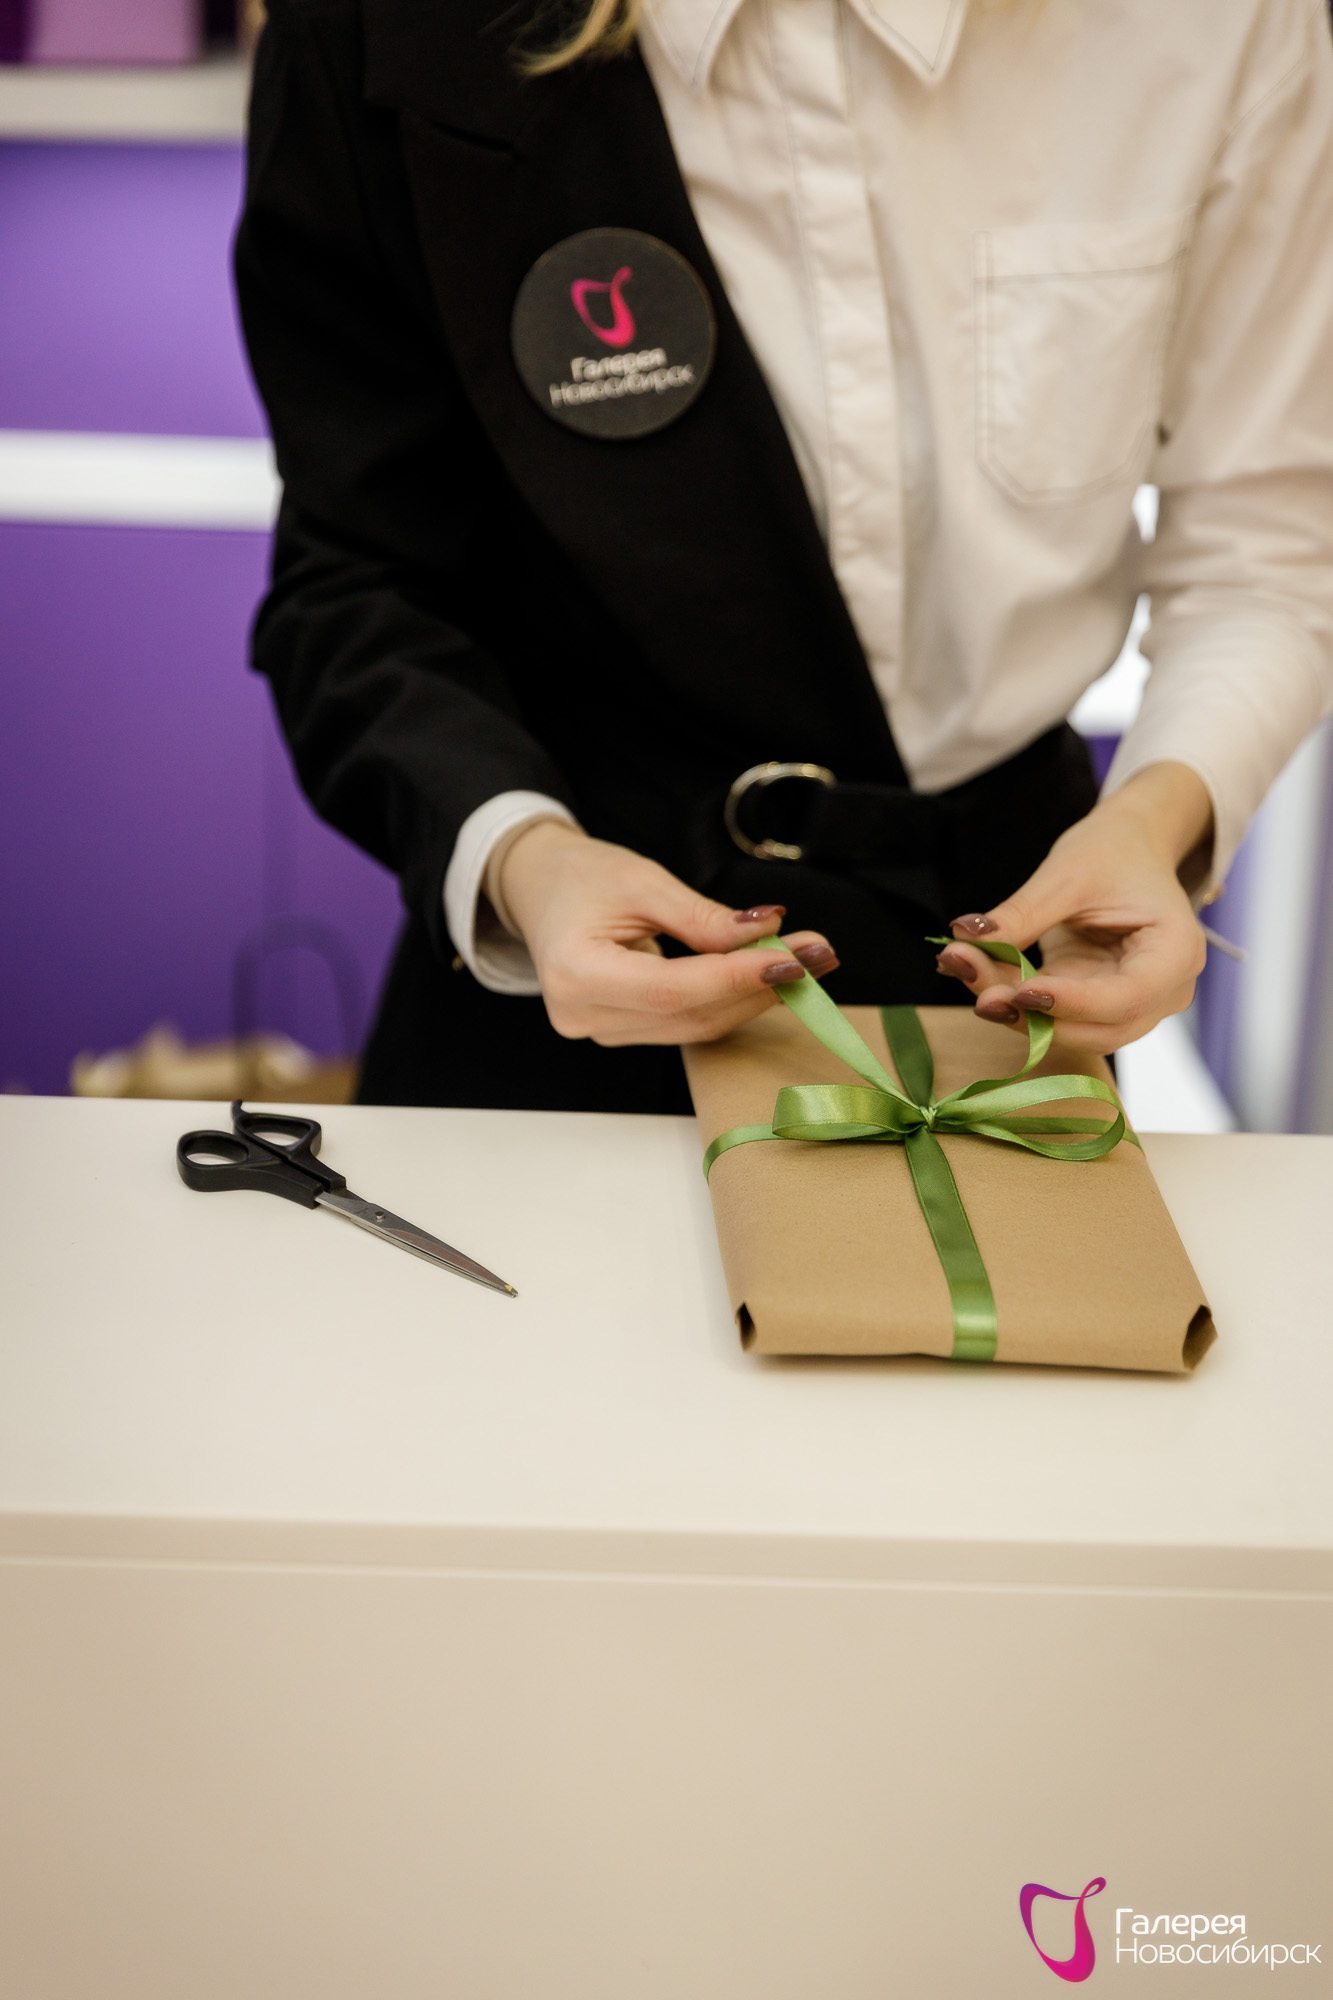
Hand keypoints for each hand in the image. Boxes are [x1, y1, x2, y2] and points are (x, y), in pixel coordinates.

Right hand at [498, 821, 838, 1045]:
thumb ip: (704, 917)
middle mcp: (584, 1015)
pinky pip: (686, 1024)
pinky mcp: (620, 1031)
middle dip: (761, 987)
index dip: (739, 977)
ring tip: (806, 962)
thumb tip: (769, 933)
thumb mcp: (643, 880)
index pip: (674, 989)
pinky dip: (731, 1001)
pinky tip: (768, 977)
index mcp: (576, 973)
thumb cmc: (581, 877)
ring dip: (755, 997)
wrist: (539, 889)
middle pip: (692, 1015)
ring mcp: (600, 1031)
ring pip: (696, 1027)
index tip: (796, 957)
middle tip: (818, 954)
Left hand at [934, 762, 1212, 1053]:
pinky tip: (969, 968)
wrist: (1128, 846)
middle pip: (1099, 1029)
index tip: (1019, 993)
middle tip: (975, 988)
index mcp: (1176, 952)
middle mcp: (1163, 991)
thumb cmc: (1112, 851)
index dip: (1071, 1004)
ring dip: (1013, 1011)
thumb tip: (964, 937)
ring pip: (1071, 1030)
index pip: (1127, 998)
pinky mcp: (1094, 1002)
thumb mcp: (1067, 875)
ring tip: (961, 966)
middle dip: (1033, 1017)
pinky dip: (1011, 998)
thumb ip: (1022, 914)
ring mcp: (1131, 1002)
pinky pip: (1052, 1013)